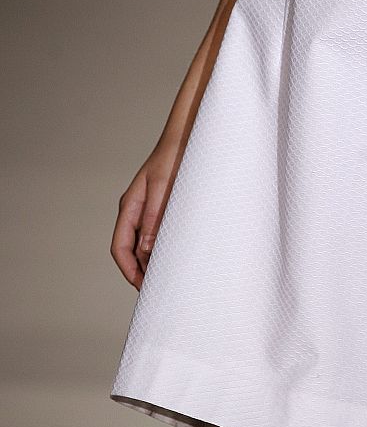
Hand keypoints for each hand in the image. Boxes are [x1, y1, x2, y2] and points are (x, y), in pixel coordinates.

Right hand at [110, 148, 180, 289]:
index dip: (129, 270)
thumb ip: (154, 216)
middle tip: (158, 290)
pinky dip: (163, 247)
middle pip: (131, 249)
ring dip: (152, 260)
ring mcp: (149, 209)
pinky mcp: (163, 206)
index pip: (120, 247)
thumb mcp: (163, 186)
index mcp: (130, 206)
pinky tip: (176, 255)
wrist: (187, 136)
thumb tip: (146, 248)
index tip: (143, 287)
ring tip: (169, 278)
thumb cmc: (174, 157)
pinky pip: (158, 232)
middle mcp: (136, 210)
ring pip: (144, 243)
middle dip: (141, 271)